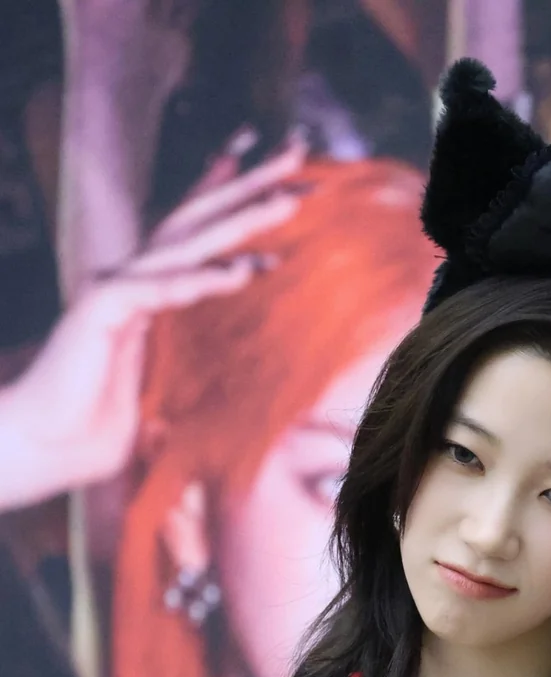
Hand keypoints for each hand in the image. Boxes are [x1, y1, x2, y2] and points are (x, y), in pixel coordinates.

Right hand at [0, 138, 305, 512]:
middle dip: (250, 186)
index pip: (193, 229)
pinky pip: (159, 290)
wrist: (50, 446)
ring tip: (288, 201)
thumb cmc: (102, 426)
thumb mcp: (165, 384)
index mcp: (147, 290)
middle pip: (199, 220)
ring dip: (240, 221)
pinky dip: (200, 281)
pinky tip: (241, 272)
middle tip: (298, 154)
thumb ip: (196, 361)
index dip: (229, 190)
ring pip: (186, 244)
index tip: (274, 165)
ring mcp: (115, 289)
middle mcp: (131, 278)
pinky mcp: (101, 311)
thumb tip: (238, 366)